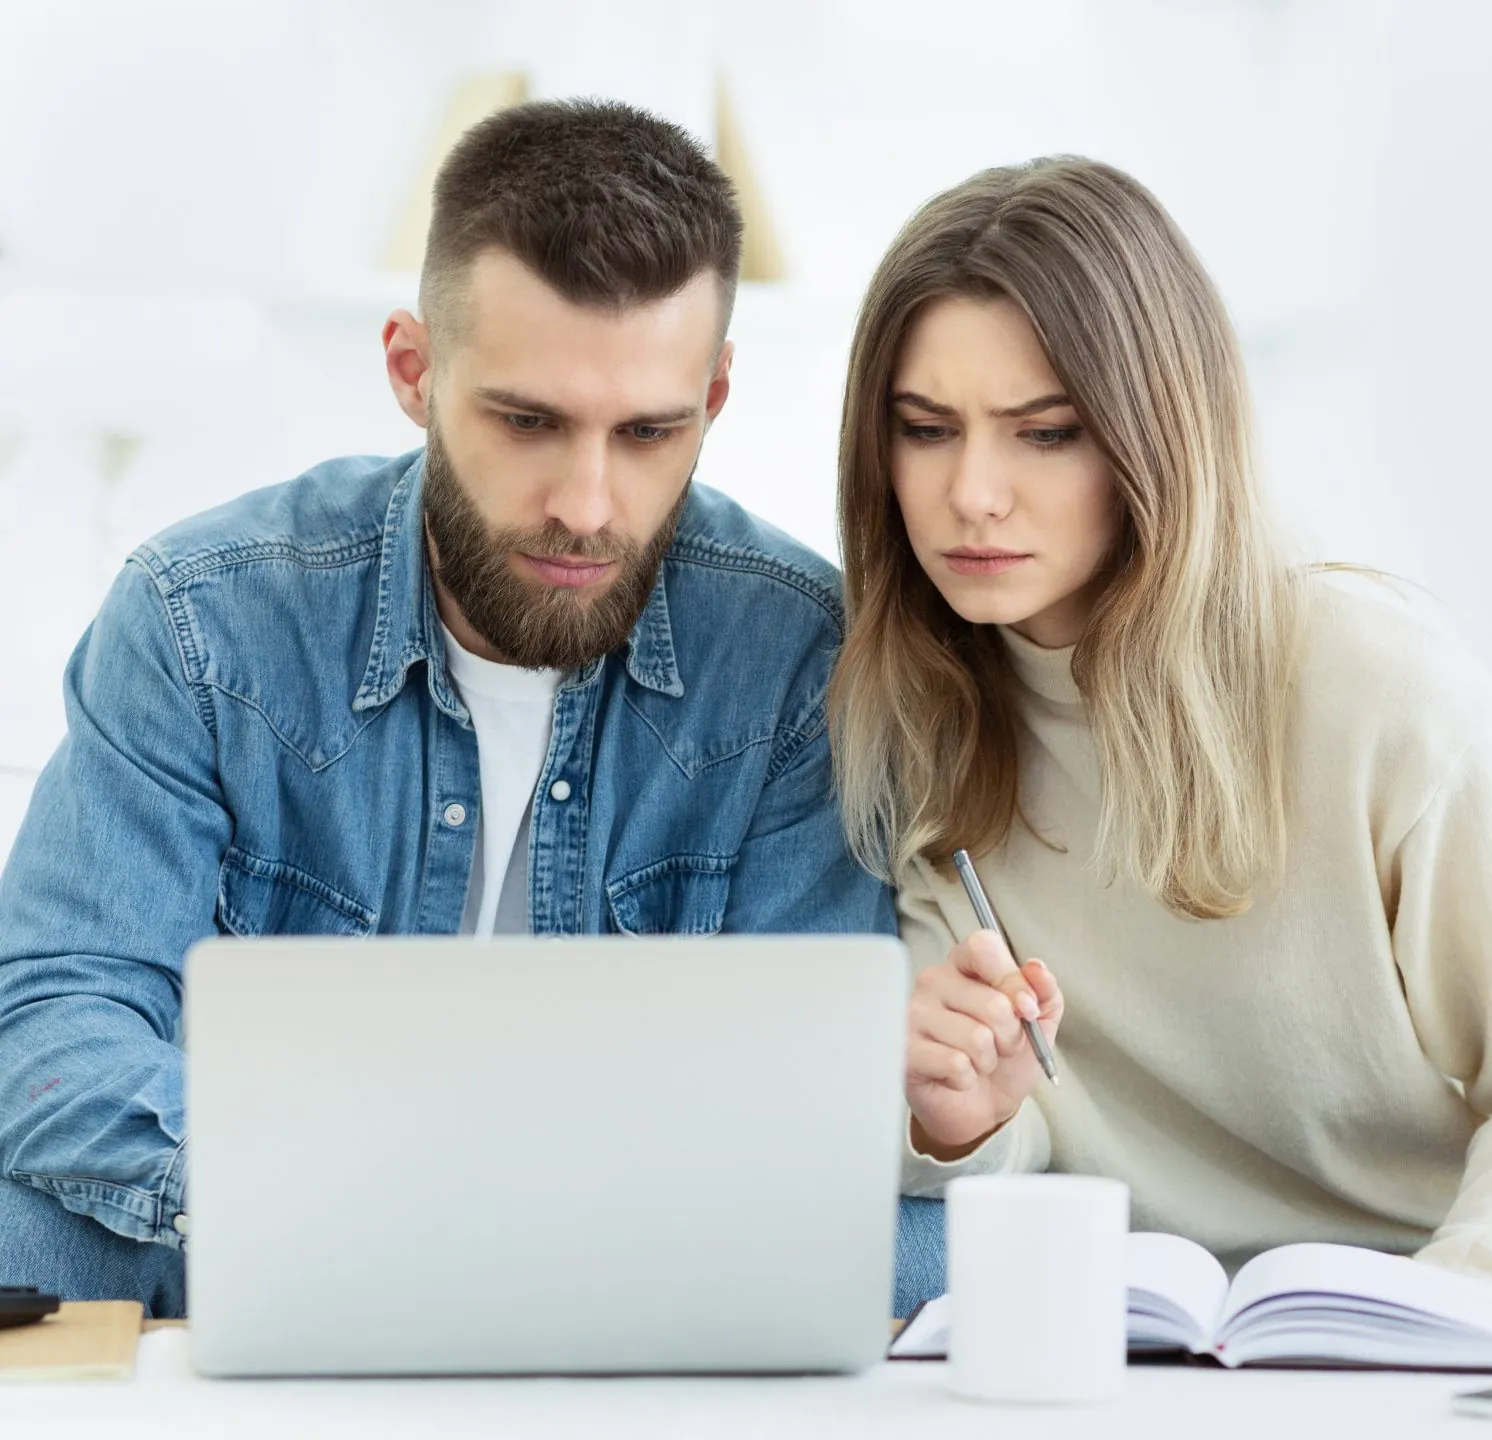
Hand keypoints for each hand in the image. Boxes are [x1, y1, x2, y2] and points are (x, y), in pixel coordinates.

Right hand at [905, 930, 1063, 1158]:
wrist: (980, 1108)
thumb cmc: (1004, 1059)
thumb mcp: (1037, 1023)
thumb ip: (1044, 992)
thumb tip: (1036, 968)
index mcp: (963, 965)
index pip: (984, 946)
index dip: (1014, 981)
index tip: (1025, 1009)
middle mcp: (933, 981)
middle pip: (993, 1004)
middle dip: (1010, 1037)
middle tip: (997, 1046)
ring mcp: (914, 1014)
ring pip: (977, 1038)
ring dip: (988, 1061)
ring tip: (975, 1062)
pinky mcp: (905, 1049)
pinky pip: (956, 1064)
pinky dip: (967, 1079)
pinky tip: (955, 1077)